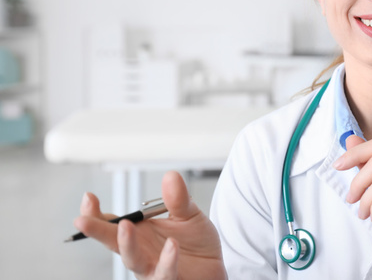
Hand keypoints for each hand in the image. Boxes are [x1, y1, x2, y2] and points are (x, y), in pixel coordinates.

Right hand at [74, 171, 225, 279]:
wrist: (214, 266)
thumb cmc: (195, 242)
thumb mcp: (188, 215)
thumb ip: (178, 198)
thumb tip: (170, 176)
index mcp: (139, 233)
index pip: (111, 223)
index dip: (96, 214)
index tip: (88, 197)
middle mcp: (139, 252)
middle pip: (113, 242)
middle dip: (97, 230)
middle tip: (82, 220)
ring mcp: (150, 269)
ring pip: (133, 260)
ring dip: (127, 245)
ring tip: (125, 226)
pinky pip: (164, 273)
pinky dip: (167, 260)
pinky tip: (172, 244)